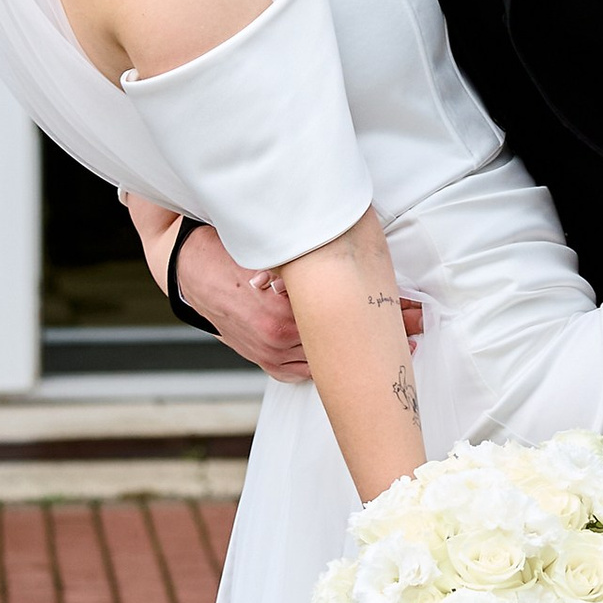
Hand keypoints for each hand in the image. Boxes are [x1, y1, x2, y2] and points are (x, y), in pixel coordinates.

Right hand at [169, 223, 419, 382]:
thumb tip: (355, 231)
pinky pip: (304, 370)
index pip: (346, 315)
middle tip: (417, 322)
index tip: (413, 307)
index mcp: (282, 312)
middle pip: (343, 340)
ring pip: (328, 360)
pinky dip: (330, 364)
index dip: (384, 309)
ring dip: (361, 350)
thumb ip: (308, 244)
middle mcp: (277, 338)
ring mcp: (269, 353)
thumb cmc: (227, 244)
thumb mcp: (269, 238)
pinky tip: (355, 359)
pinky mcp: (263, 359)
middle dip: (383, 330)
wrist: (185, 265)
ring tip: (400, 342)